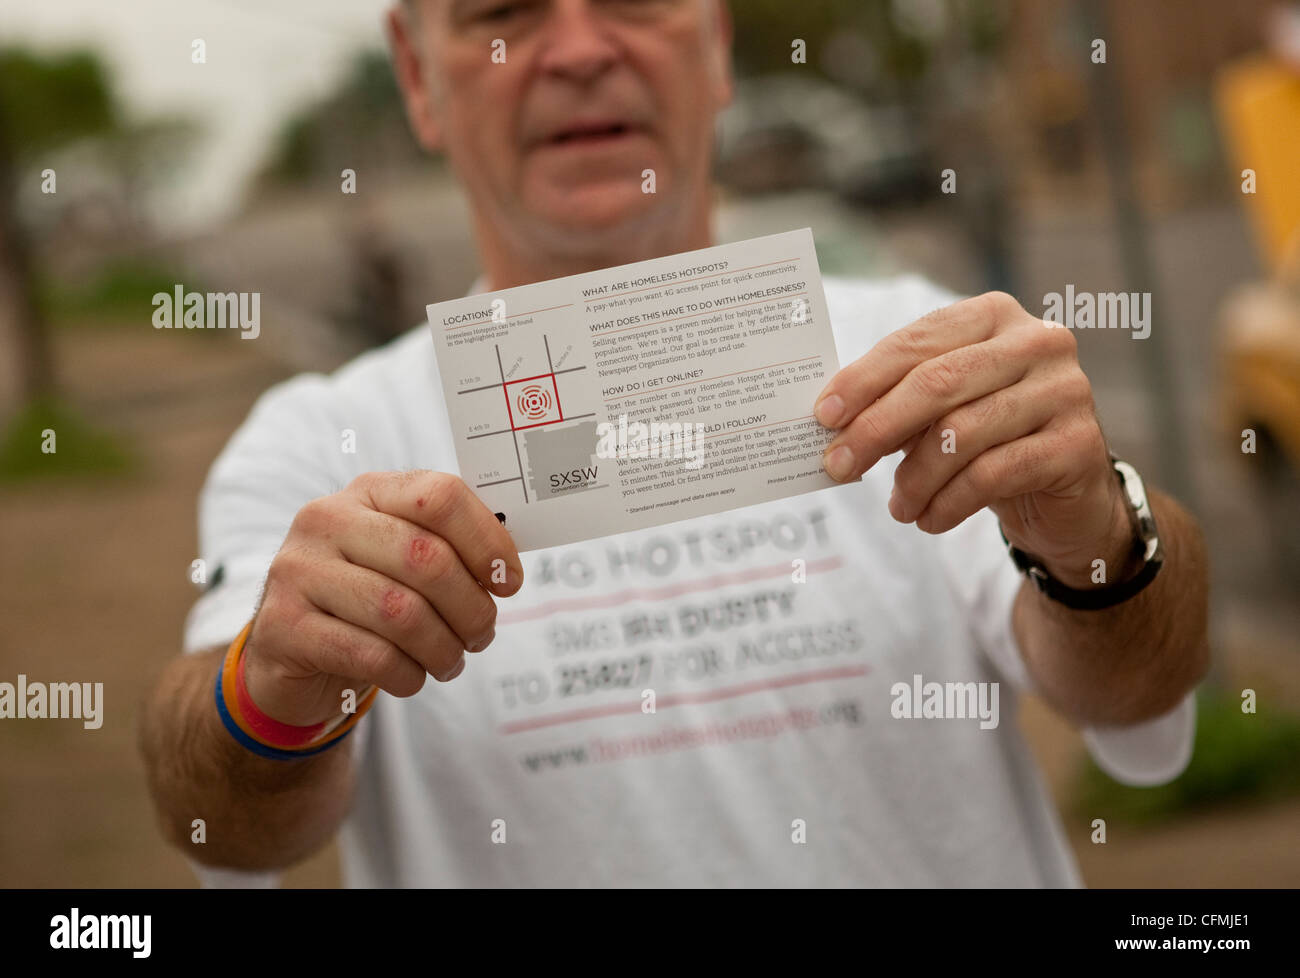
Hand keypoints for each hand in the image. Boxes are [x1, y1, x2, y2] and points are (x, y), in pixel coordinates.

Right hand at [241, 471, 522, 726]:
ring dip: (443, 648)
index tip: (509, 583)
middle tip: (481, 635)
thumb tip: (506, 568)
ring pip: (400, 612)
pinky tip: (412, 677)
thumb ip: (451, 551)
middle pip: (426, 557)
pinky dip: (407, 674)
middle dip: (470, 607)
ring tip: (450, 661)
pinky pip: (370, 654)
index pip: (440, 496)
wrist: (290, 652)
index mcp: (369, 492)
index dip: (486, 541)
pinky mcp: (283, 627)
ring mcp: (299, 571)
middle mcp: (327, 520)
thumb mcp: (404, 563)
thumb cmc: (367, 602)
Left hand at [814, 291, 1137, 589]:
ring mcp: (1065, 389)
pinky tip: (929, 519)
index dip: (864, 379)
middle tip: (838, 465)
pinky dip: (948, 503)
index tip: (824, 415)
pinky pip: (992, 474)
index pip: (916, 342)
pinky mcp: (1078, 444)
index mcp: (994, 316)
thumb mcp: (941, 413)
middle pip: (937, 383)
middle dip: (876, 427)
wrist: (1068, 497)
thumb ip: (897, 404)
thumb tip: (834, 422)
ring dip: (914, 479)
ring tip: (897, 507)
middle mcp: (1037, 341)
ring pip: (962, 432)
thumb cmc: (991, 441)